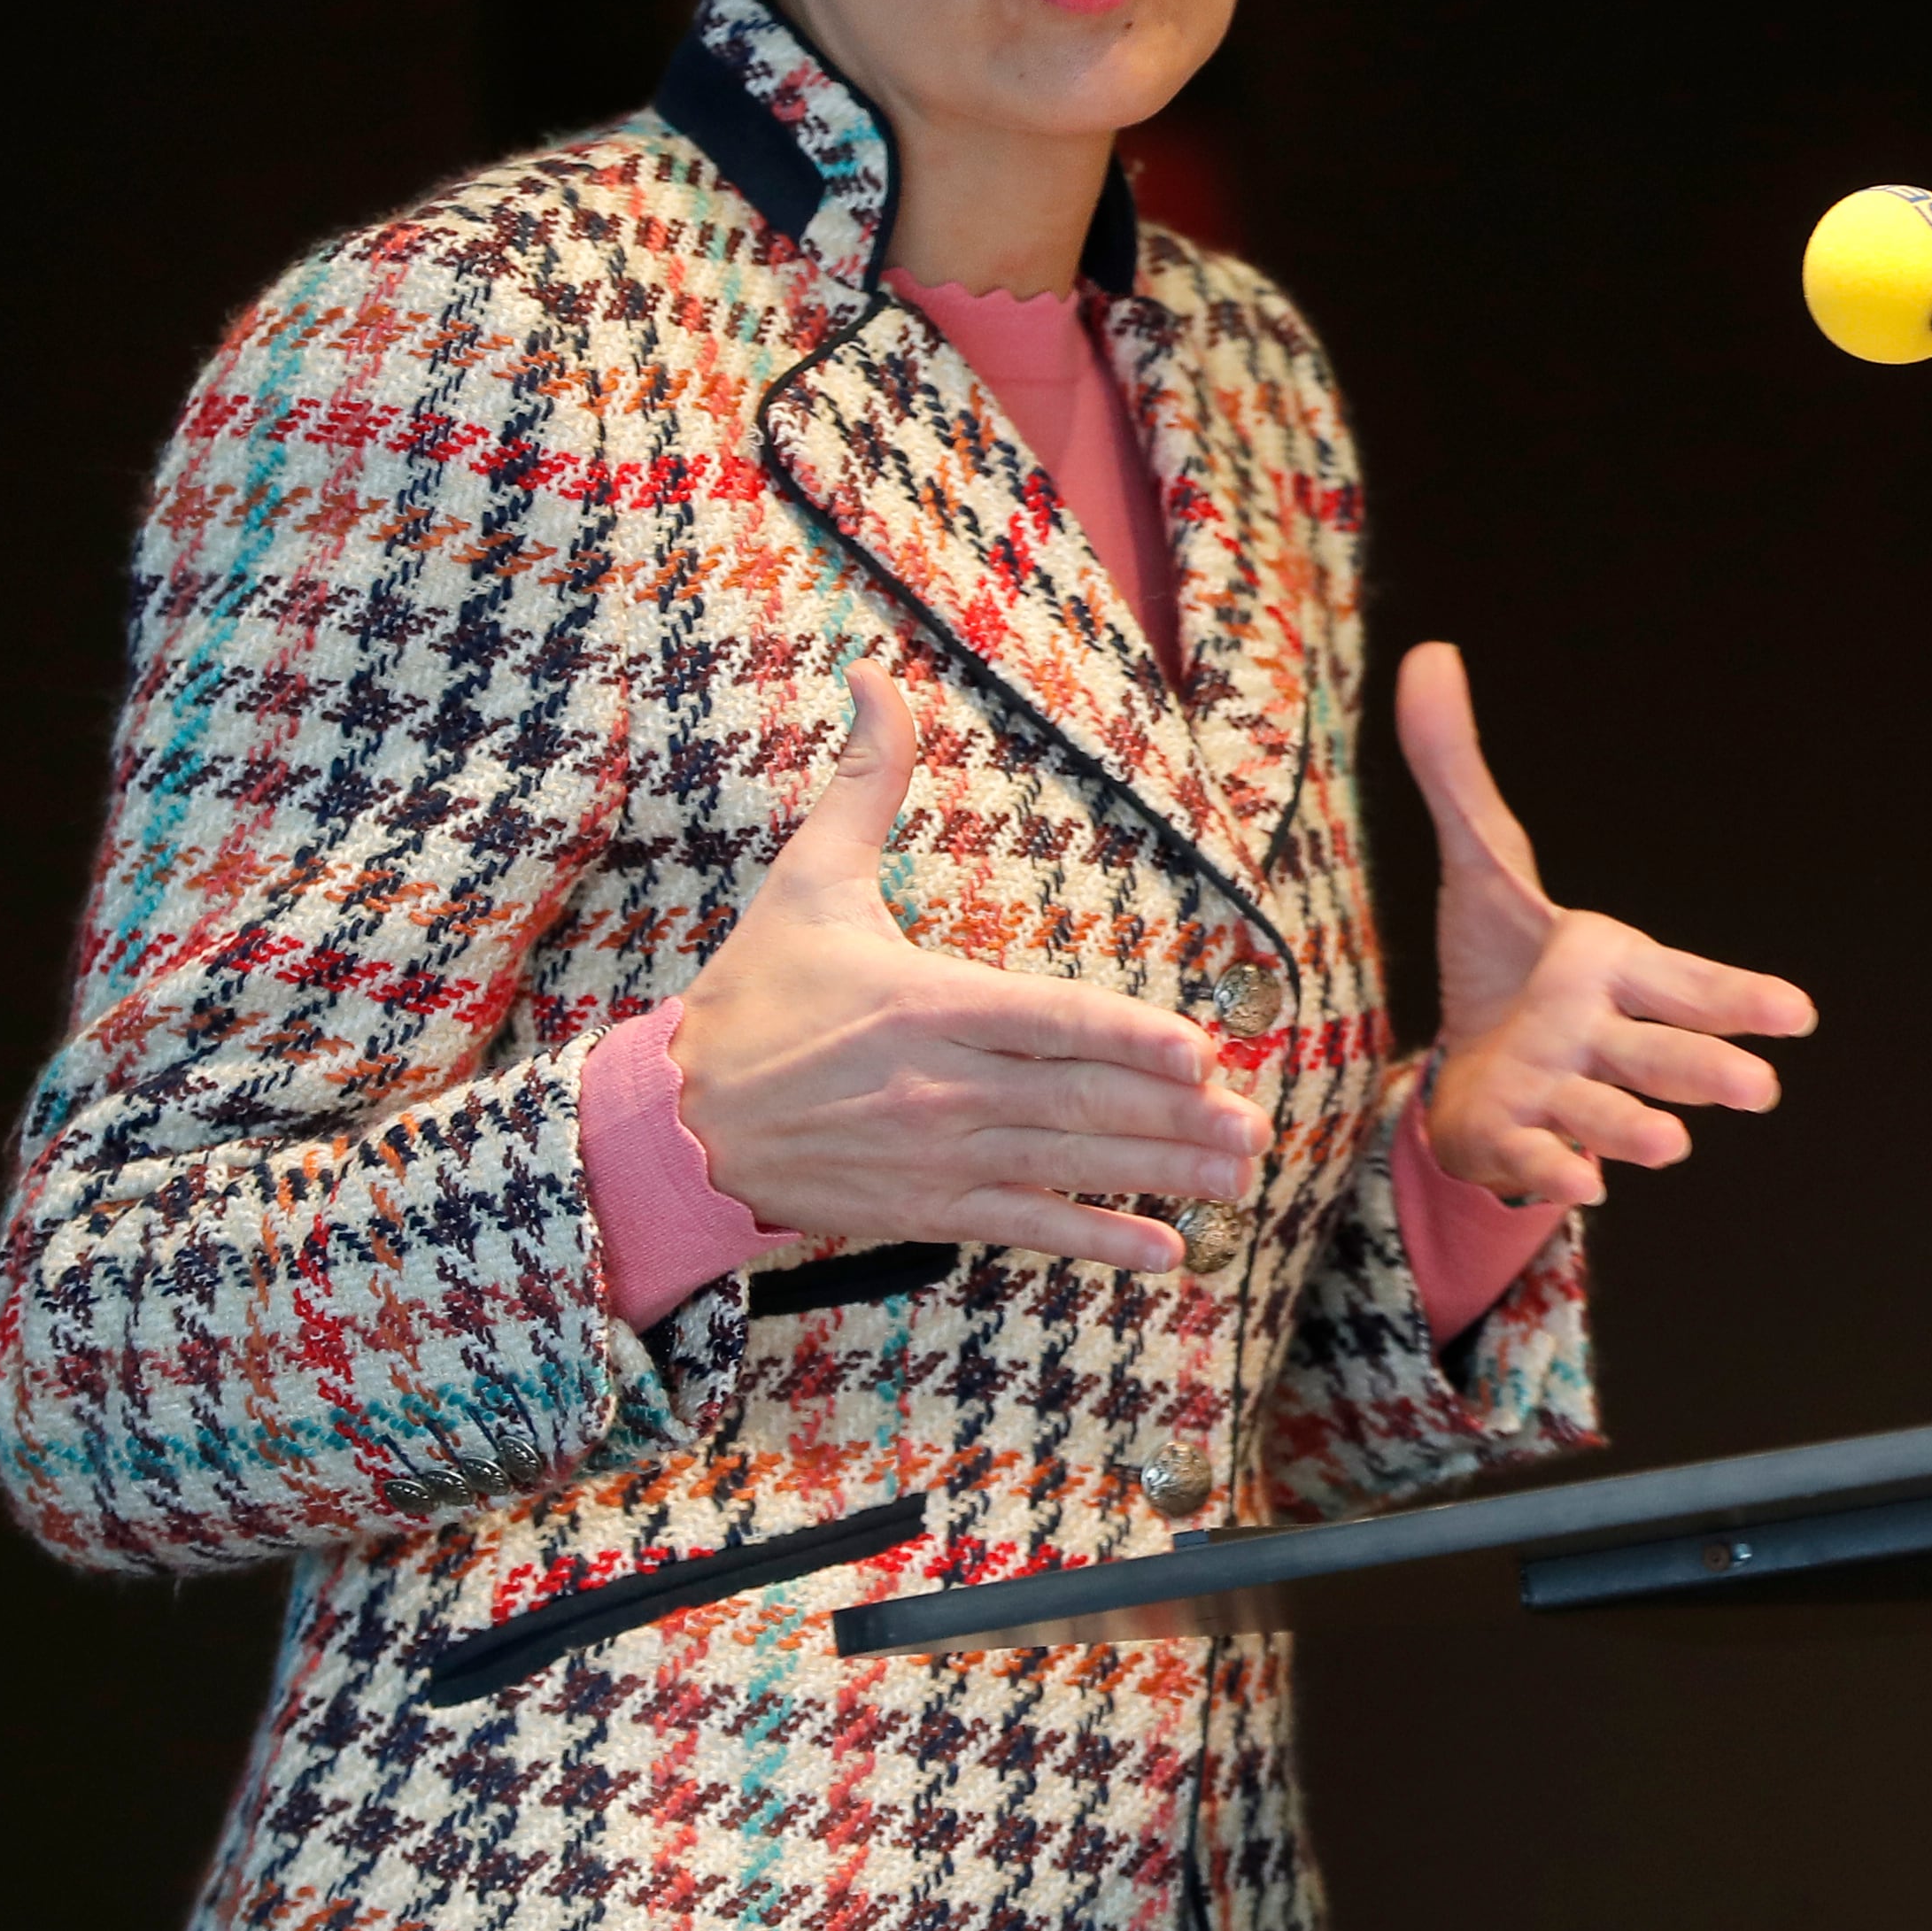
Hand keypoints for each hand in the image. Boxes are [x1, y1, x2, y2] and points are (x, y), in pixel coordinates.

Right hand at [672, 662, 1265, 1268]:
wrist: (675, 1125)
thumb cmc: (753, 996)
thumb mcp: (806, 880)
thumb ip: (863, 782)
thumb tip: (878, 675)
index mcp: (923, 1003)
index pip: (1046, 1022)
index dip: (1125, 1038)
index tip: (1199, 1052)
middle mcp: (940, 1086)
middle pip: (1076, 1102)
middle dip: (1174, 1118)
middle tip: (1257, 1127)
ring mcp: (936, 1156)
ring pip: (1066, 1166)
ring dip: (1160, 1175)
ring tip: (1239, 1175)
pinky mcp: (925, 1209)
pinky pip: (1024, 1227)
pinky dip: (1096, 1243)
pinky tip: (1165, 1255)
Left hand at [1395, 642, 1816, 1206]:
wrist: (1467, 1058)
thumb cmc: (1501, 959)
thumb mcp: (1476, 860)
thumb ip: (1457, 770)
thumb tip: (1429, 653)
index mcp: (1607, 963)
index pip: (1687, 979)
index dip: (1742, 997)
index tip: (1799, 1015)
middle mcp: (1597, 1034)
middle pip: (1660, 1052)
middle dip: (1707, 1069)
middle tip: (1761, 1090)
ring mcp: (1561, 1092)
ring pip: (1605, 1109)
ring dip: (1637, 1128)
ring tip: (1670, 1147)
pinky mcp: (1515, 1137)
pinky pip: (1540, 1157)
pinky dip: (1558, 1171)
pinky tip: (1578, 1185)